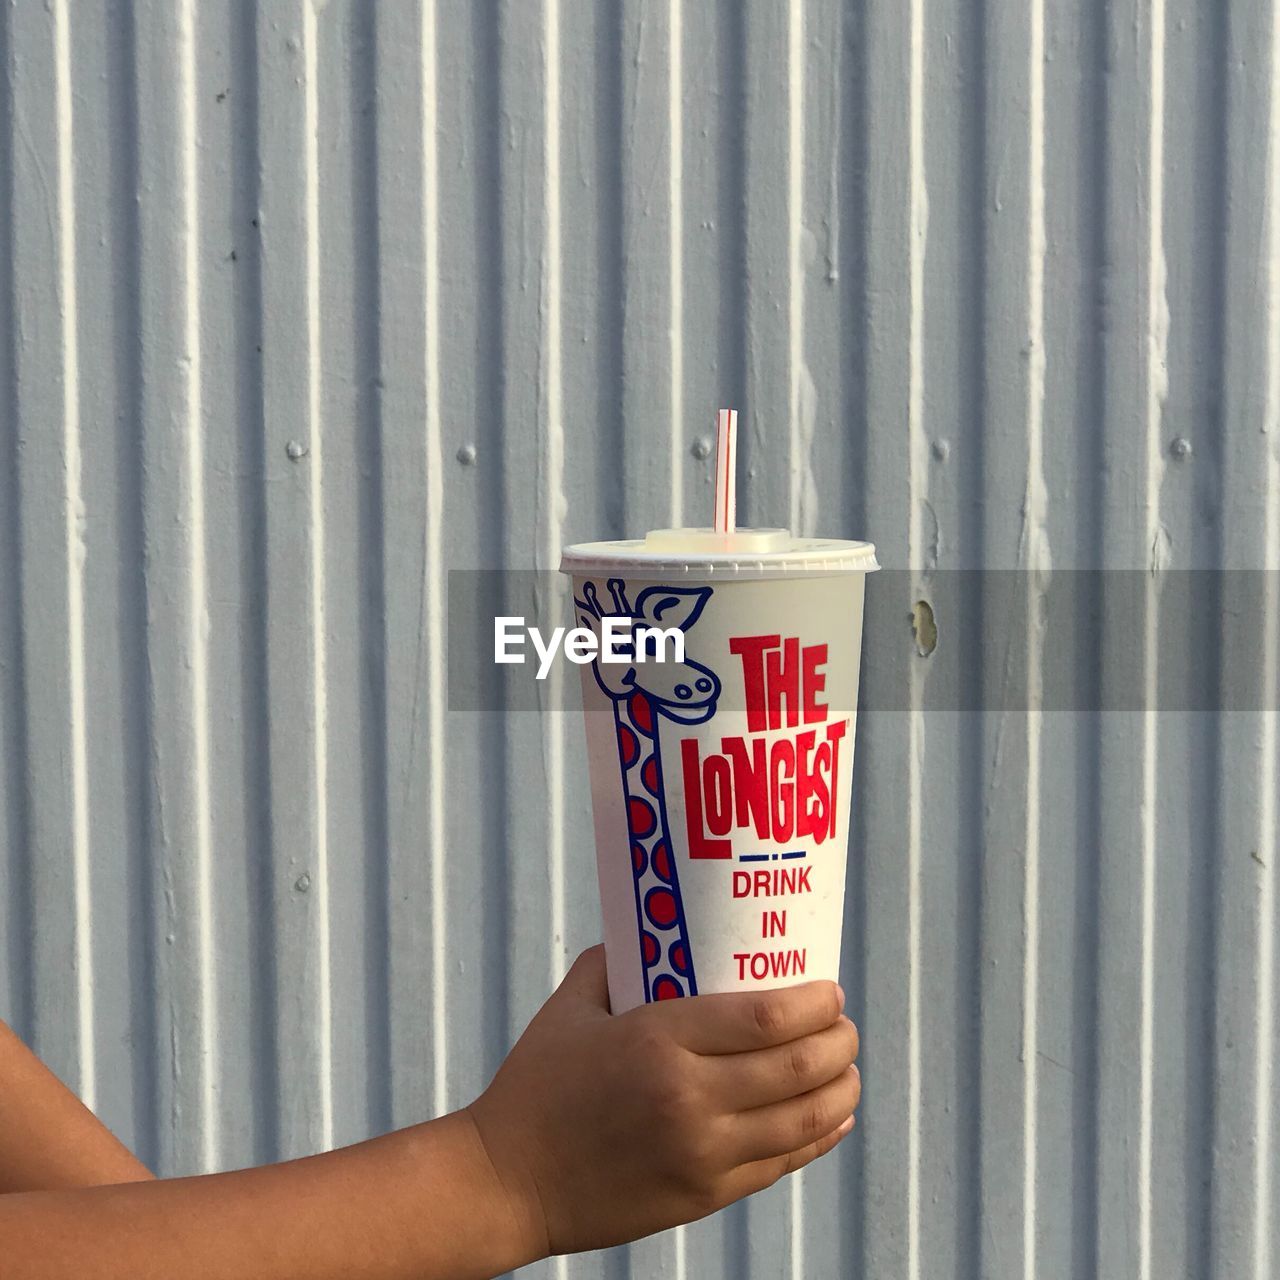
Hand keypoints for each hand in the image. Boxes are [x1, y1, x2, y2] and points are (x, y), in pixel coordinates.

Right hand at [466, 945, 860, 1257]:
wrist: (506, 1182)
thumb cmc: (536, 1088)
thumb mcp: (570, 1008)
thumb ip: (614, 963)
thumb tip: (650, 931)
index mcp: (658, 1041)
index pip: (766, 1016)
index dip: (814, 1001)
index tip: (829, 988)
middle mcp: (689, 1099)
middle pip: (798, 1066)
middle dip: (838, 1041)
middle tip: (843, 1024)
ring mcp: (701, 1154)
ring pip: (803, 1120)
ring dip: (840, 1089)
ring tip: (847, 1069)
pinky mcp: (703, 1196)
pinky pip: (780, 1165)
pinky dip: (818, 1138)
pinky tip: (831, 1118)